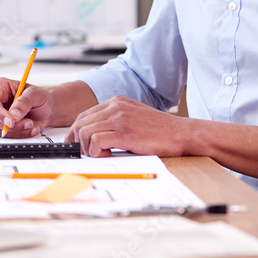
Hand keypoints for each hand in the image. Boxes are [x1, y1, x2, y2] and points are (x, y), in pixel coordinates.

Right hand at [0, 77, 53, 136]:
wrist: (44, 110)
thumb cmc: (38, 98)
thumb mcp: (36, 94)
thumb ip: (24, 102)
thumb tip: (14, 114)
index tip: (11, 122)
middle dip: (12, 125)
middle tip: (29, 123)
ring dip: (17, 131)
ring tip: (32, 124)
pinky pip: (4, 136)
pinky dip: (19, 135)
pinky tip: (30, 129)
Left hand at [67, 96, 185, 157]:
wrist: (182, 133)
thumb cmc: (161, 130)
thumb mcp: (134, 117)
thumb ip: (115, 120)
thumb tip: (95, 134)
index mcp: (116, 102)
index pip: (84, 115)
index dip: (75, 131)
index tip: (75, 144)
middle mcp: (115, 107)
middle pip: (80, 123)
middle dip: (77, 141)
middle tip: (85, 154)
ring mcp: (119, 118)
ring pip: (84, 132)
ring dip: (87, 148)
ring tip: (100, 155)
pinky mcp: (124, 132)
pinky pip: (95, 141)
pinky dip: (95, 152)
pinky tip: (106, 155)